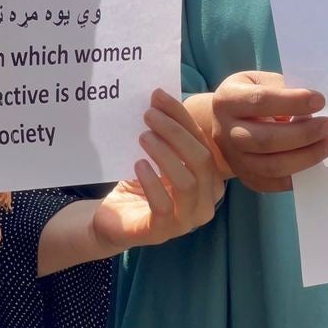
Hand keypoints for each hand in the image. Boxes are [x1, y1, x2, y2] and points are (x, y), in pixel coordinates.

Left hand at [91, 89, 222, 251]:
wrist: (115, 218)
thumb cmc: (142, 183)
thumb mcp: (157, 155)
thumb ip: (166, 133)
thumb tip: (160, 96)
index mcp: (211, 179)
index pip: (203, 143)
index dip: (182, 118)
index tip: (159, 96)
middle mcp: (206, 201)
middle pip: (201, 161)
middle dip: (175, 133)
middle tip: (149, 115)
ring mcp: (187, 220)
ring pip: (187, 182)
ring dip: (165, 155)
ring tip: (143, 137)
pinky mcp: (163, 231)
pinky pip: (164, 205)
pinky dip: (152, 182)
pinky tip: (139, 165)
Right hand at [211, 71, 327, 192]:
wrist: (224, 122)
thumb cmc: (250, 95)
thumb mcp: (259, 80)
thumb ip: (281, 88)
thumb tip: (311, 105)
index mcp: (227, 100)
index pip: (260, 101)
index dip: (293, 102)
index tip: (320, 101)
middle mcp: (225, 132)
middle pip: (265, 140)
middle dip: (303, 134)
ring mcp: (234, 158)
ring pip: (271, 166)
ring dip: (306, 157)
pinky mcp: (245, 177)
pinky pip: (274, 184)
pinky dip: (298, 176)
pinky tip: (316, 162)